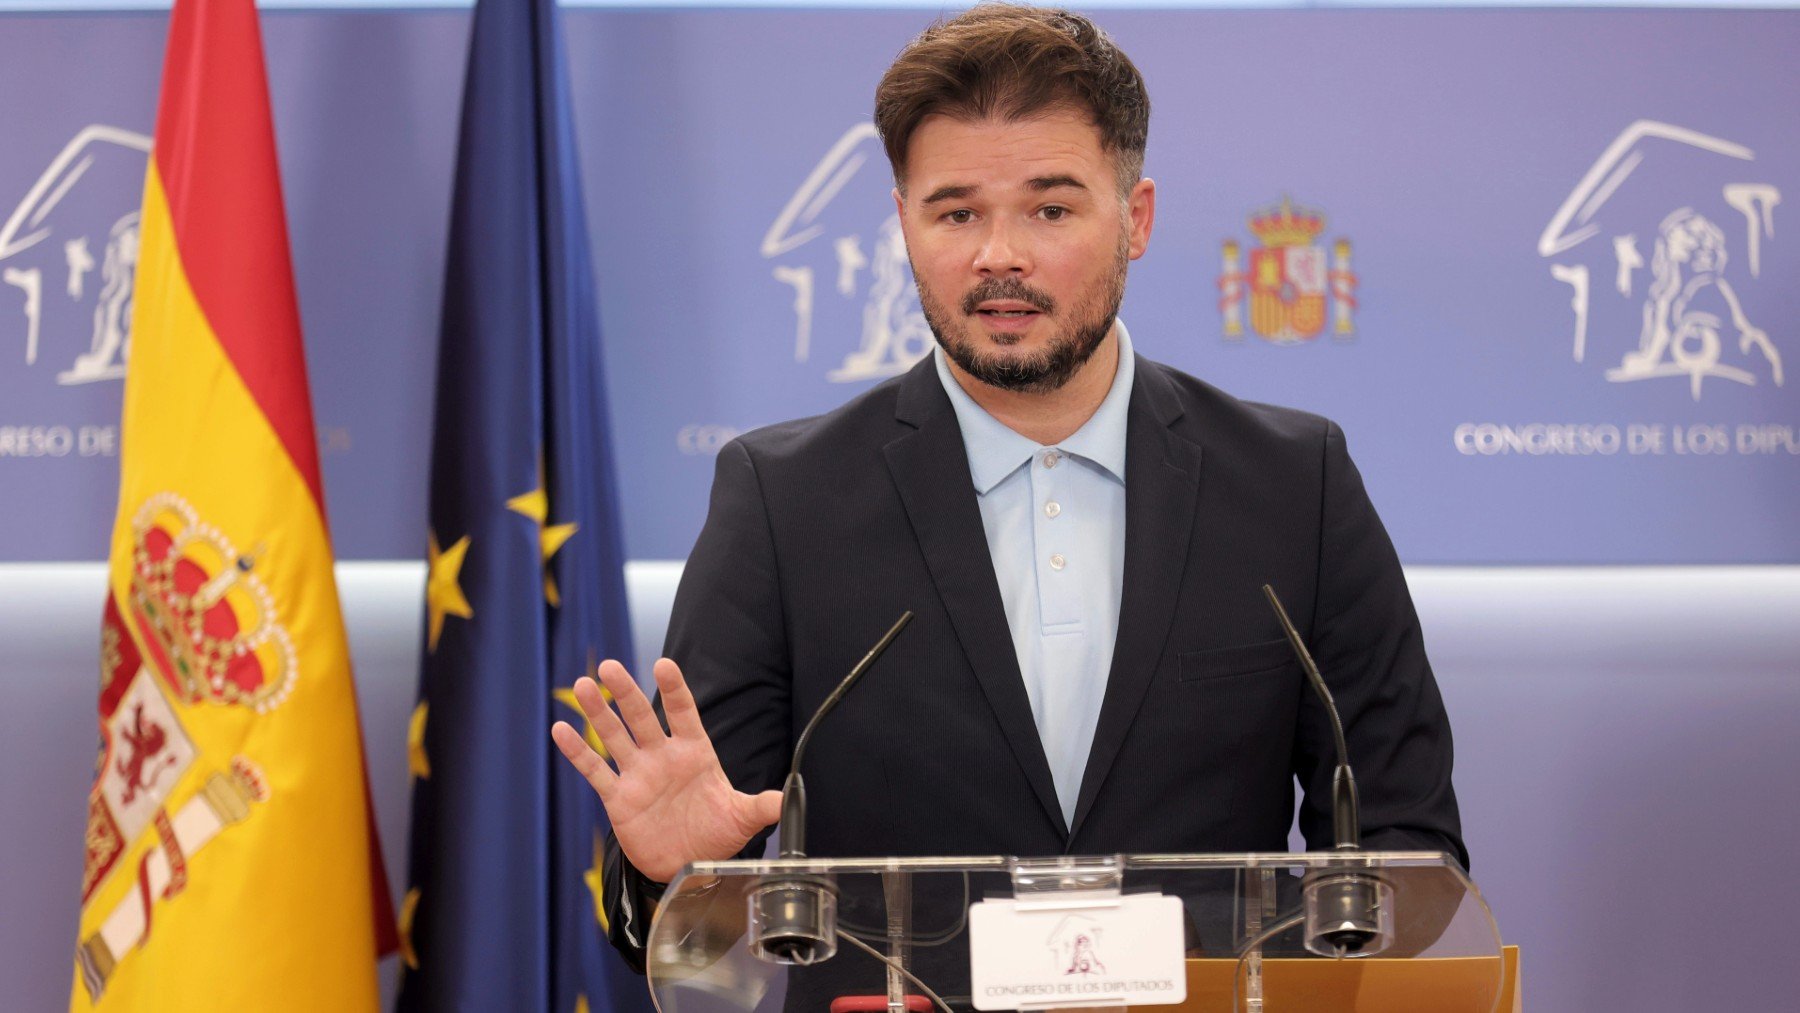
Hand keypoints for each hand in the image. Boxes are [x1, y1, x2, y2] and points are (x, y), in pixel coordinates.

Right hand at [552, 657, 782, 882]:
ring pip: (615, 736)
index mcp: (694, 753)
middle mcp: (663, 756)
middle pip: (642, 717)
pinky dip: (578, 752)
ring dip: (599, 712)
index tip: (663, 666)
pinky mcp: (618, 797)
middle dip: (627, 692)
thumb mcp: (741, 819)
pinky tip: (560, 730)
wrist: (689, 866)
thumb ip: (761, 805)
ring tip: (582, 685)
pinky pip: (595, 770)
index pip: (683, 713)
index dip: (674, 690)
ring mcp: (638, 774)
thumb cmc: (716, 835)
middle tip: (610, 667)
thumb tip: (787, 798)